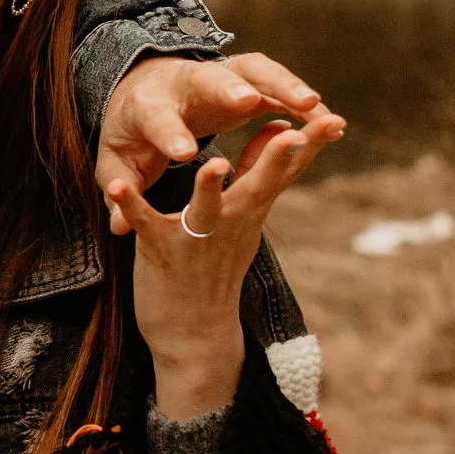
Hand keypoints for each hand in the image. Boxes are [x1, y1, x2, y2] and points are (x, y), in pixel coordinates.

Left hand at [96, 53, 325, 234]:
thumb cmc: (130, 134)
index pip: (157, 118)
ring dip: (282, 86)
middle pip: (208, 79)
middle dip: (230, 87)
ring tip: (314, 108)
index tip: (185, 153)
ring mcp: (215, 75)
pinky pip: (275, 83)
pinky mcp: (242, 79)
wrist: (142, 86)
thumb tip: (116, 227)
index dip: (170, 133)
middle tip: (250, 102)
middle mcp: (182, 83)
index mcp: (146, 106)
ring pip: (252, 71)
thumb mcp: (117, 162)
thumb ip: (120, 189)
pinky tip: (329, 122)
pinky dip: (301, 99)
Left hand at [106, 108, 346, 418]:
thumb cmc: (217, 266)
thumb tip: (285, 131)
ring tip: (211, 165)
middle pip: (259, 186)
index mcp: (250, 210)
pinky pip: (144, 222)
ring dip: (208, 188)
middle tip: (296, 132)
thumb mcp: (246, 219)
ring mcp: (197, 238)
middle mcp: (230, 222)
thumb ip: (259, 172)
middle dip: (277, 160)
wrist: (194, 335)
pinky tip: (117, 186)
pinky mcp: (161, 250)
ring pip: (205, 208)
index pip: (287, 173)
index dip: (312, 147)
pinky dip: (130, 205)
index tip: (337, 119)